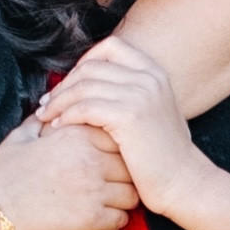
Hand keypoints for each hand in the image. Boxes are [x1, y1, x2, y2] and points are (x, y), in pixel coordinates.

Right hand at [0, 113, 134, 229]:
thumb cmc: (2, 174)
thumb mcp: (19, 138)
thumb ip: (41, 121)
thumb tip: (50, 110)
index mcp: (75, 134)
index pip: (119, 134)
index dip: (117, 146)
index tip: (108, 157)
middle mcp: (90, 159)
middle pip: (131, 164)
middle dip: (126, 172)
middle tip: (115, 181)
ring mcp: (94, 190)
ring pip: (132, 193)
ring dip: (124, 196)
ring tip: (110, 200)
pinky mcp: (92, 220)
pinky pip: (122, 218)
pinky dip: (115, 218)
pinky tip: (101, 217)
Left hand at [38, 41, 194, 219]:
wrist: (184, 183)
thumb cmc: (163, 156)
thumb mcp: (154, 111)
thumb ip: (131, 92)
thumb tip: (92, 84)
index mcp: (155, 73)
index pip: (111, 46)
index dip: (84, 61)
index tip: (69, 83)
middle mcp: (149, 78)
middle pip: (92, 66)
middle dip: (64, 84)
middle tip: (48, 102)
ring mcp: (140, 95)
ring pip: (83, 86)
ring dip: (58, 101)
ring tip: (45, 116)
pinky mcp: (129, 116)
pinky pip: (84, 107)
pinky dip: (66, 115)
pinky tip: (58, 127)